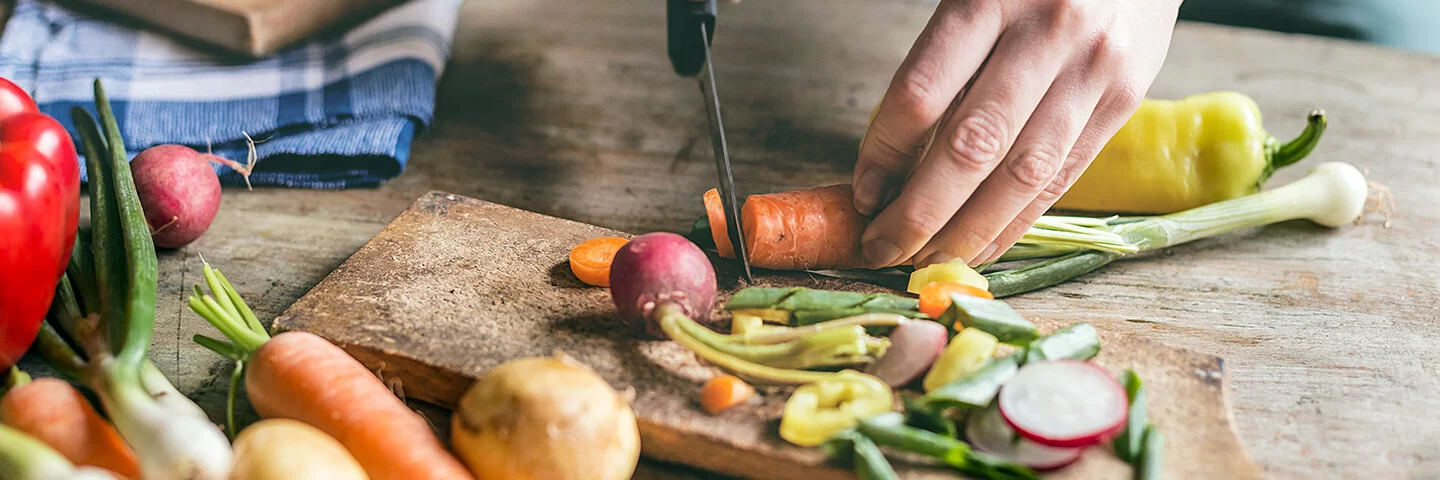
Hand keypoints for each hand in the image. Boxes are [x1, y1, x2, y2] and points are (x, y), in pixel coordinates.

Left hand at [853, 0, 1180, 267]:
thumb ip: (943, 65)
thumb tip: (893, 164)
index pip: (921, 94)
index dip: (884, 155)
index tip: (862, 193)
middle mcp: (1047, 32)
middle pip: (971, 146)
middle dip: (918, 213)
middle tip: (881, 249)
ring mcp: (1093, 67)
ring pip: (1022, 174)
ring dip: (967, 231)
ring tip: (925, 260)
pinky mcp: (1127, 98)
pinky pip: (1062, 176)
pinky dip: (1016, 221)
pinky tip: (981, 244)